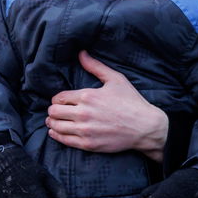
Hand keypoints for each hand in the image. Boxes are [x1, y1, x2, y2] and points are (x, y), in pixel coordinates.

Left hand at [47, 51, 167, 160]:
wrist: (145, 127)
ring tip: (53, 121)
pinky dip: (56, 135)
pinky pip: (64, 140)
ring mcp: (85, 130)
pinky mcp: (88, 144)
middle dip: (53, 110)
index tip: (59, 101)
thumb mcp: (116, 79)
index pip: (59, 98)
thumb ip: (95, 66)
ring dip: (52, 122)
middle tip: (55, 111)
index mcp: (87, 96)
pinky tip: (55, 132)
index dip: (57, 99)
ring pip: (56, 126)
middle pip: (54, 112)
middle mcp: (83, 113)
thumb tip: (81, 53)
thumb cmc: (132, 102)